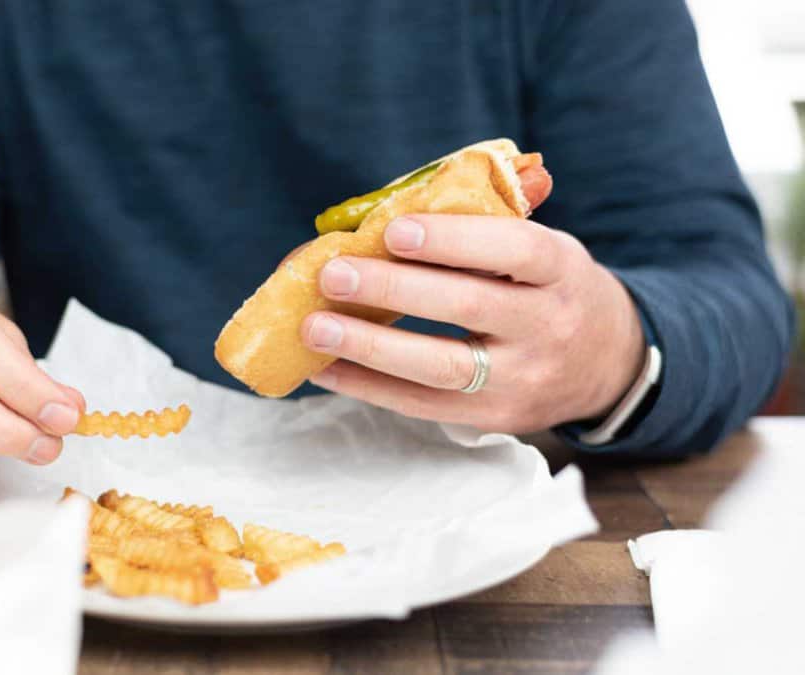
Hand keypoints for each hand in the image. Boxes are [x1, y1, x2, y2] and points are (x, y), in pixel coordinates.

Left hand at [302, 215, 645, 433]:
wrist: (608, 363)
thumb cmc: (552, 288)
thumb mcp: (544, 247)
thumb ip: (488, 219)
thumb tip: (396, 198)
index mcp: (562, 268)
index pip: (514, 250)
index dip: (453, 239)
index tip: (393, 231)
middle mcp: (550, 325)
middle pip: (469, 306)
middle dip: (394, 289)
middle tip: (332, 275)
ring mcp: (523, 379)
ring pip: (441, 366)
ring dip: (369, 346)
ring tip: (314, 327)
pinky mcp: (494, 418)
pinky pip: (422, 406)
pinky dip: (367, 387)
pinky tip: (324, 366)